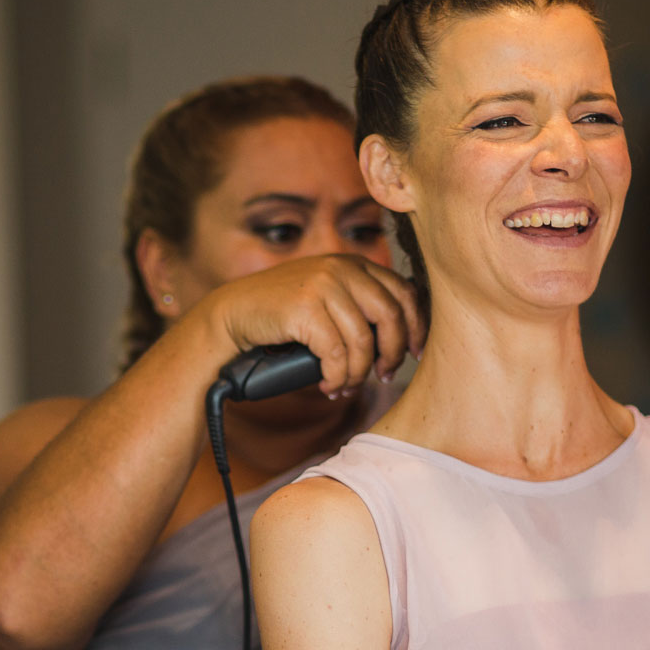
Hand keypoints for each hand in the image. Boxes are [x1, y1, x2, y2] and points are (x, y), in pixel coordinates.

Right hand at [189, 255, 423, 395]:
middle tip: (383, 376)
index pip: (404, 293)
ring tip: (346, 386)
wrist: (232, 314)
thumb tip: (402, 338)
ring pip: (363, 341)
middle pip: (391, 317)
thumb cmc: (282, 314)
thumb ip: (359, 304)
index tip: (415, 354)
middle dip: (392, 354)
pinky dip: (337, 377)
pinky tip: (329, 386)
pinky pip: (337, 355)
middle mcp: (342, 268)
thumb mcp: (327, 297)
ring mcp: (323, 286)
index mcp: (354, 263)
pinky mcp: (305, 309)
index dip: (416, 327)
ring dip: (358, 373)